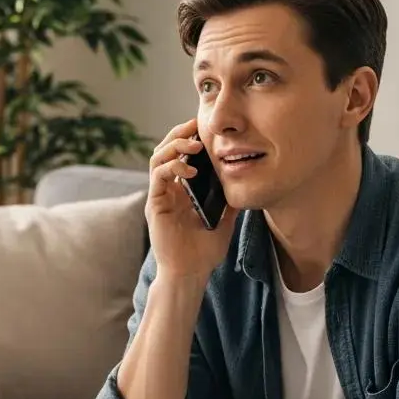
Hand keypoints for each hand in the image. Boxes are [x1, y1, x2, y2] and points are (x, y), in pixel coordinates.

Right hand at [146, 119, 237, 281]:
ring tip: (194, 145)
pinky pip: (158, 176)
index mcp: (182, 191)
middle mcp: (168, 190)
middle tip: (196, 125)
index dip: (189, 138)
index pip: (180, 155)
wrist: (191, 273)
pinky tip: (190, 170)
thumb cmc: (204, 252)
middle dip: (179, 134)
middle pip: (165, 150)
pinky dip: (172, 167)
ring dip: (174, 145)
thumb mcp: (224, 219)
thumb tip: (244, 180)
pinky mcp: (155, 205)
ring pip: (158, 158)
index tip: (206, 128)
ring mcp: (160, 196)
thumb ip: (229, 200)